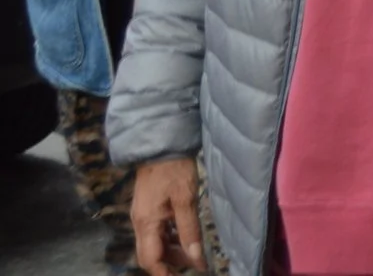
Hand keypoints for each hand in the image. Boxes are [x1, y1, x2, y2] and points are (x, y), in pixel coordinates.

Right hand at [131, 157, 204, 275]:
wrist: (162, 144)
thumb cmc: (174, 170)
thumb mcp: (186, 200)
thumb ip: (190, 230)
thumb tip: (195, 259)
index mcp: (146, 224)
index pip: (150, 259)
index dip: (165, 273)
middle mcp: (140, 223)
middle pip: (151, 253)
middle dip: (170, 263)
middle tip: (194, 264)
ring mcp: (144, 215)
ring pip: (156, 242)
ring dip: (173, 250)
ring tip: (194, 252)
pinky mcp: (150, 208)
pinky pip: (158, 230)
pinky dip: (171, 237)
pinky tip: (185, 236)